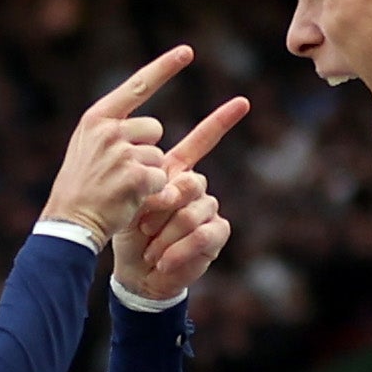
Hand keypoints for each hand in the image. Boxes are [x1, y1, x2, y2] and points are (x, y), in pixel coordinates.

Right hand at [39, 48, 189, 246]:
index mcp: (97, 118)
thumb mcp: (88, 148)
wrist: (69, 222)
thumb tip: (154, 127)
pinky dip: (152, 192)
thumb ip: (115, 130)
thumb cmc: (81, 188)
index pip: (137, 86)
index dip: (165, 67)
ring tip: (120, 188)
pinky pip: (160, 179)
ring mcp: (122, 152)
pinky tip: (128, 199)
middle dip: (147, 150)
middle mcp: (109, 130)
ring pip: (158, 157)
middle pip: (155, 129)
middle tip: (120, 172)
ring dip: (148, 175)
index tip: (188, 51)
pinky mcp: (136, 176)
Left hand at [114, 96, 250, 300]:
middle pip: (191, 182)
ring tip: (149, 249)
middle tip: (143, 224)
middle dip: (162, 205)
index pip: (203, 140)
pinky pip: (202, 234)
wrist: (137, 270)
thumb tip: (169, 189)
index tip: (242, 101)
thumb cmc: (130, 233)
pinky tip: (163, 260)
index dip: (222, 120)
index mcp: (177, 171)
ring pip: (193, 211)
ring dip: (165, 234)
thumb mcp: (129, 203)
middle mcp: (197, 186)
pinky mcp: (217, 233)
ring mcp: (209, 209)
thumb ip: (148, 187)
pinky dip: (178, 250)